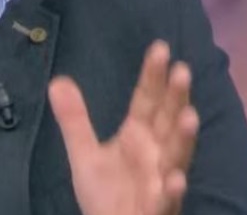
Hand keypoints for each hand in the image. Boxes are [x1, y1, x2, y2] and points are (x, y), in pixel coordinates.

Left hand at [49, 41, 198, 214]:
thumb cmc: (105, 194)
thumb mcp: (85, 155)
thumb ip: (75, 120)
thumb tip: (57, 80)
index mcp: (138, 135)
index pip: (147, 100)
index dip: (153, 76)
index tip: (160, 47)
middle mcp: (156, 153)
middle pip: (167, 121)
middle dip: (175, 98)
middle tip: (182, 70)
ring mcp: (161, 180)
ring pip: (176, 157)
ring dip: (183, 138)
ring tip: (189, 116)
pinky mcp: (159, 208)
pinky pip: (167, 200)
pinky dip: (172, 190)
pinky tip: (176, 179)